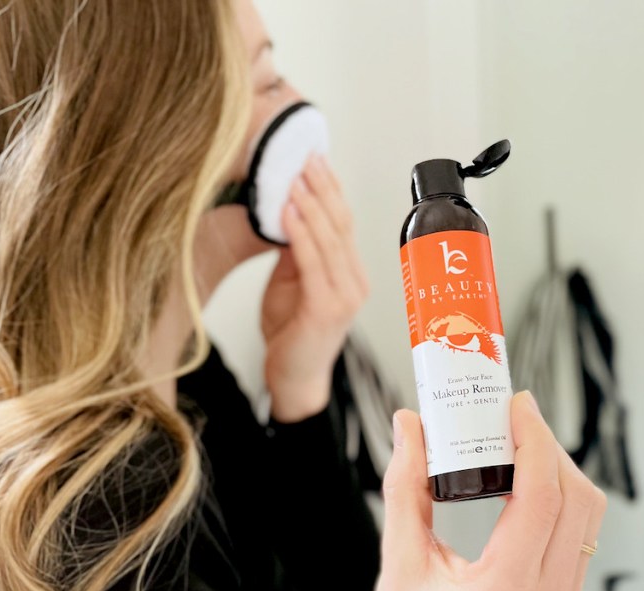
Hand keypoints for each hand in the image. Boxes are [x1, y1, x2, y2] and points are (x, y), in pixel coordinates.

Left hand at [262, 155, 368, 421]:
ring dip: (310, 204)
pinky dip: (300, 234)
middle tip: (306, 156)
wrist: (295, 380)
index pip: (343, 222)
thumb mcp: (291, 284)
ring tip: (295, 176)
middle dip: (322, 187)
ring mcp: (345, 296)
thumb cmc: (292, 335)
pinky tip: (289, 211)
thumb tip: (289, 214)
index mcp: (350, 274)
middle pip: (342, 224)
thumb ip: (296, 253)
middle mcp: (354, 282)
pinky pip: (313, 262)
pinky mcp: (327, 309)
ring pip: (330, 239)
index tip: (314, 159)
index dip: (330, 189)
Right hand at [370, 392, 607, 590]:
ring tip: (523, 445)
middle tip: (516, 418)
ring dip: (561, 470)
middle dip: (549, 447)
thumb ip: (405, 488)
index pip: (541, 500)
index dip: (535, 443)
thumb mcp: (399, 562)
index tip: (518, 408)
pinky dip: (564, 496)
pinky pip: (582, 533)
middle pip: (576, 500)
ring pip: (588, 515)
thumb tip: (410, 428)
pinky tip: (532, 480)